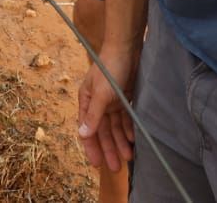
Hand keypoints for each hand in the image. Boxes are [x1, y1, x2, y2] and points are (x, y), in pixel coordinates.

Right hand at [76, 48, 136, 170]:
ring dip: (120, 141)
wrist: (127, 47)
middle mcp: (97, 103)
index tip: (97, 164)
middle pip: (102, 131)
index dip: (91, 147)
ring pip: (115, 126)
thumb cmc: (110, 68)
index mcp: (86, 101)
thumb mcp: (101, 93)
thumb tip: (82, 134)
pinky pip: (125, 118)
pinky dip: (128, 129)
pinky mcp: (124, 97)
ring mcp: (111, 101)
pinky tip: (133, 139)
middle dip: (109, 149)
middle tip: (116, 168)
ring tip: (129, 157)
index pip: (87, 129)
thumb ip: (93, 115)